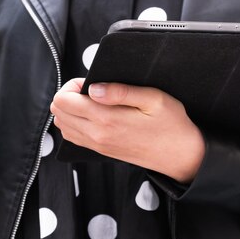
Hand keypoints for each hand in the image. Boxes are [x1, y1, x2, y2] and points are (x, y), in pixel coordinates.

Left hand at [50, 79, 204, 182]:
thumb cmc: (171, 125)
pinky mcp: (100, 150)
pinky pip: (72, 136)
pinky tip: (91, 114)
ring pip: (62, 124)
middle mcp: (96, 134)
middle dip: (69, 95)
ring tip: (92, 101)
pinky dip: (74, 122)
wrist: (181, 156)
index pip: (63, 100)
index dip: (72, 85)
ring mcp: (96, 145)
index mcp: (106, 119)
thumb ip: (120, 91)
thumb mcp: (153, 99)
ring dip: (70, 109)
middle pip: (58, 111)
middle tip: (90, 90)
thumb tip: (93, 88)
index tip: (90, 82)